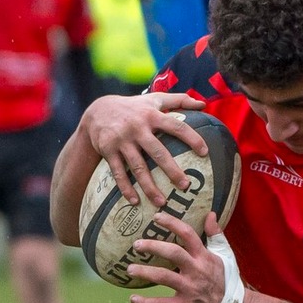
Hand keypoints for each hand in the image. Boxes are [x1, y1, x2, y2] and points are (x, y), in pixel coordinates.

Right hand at [79, 92, 207, 207]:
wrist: (97, 111)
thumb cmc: (133, 107)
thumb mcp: (154, 99)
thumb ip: (179, 100)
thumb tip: (203, 104)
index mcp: (152, 115)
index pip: (176, 127)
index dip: (192, 138)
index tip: (205, 153)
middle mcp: (137, 128)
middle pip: (157, 152)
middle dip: (172, 170)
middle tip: (185, 186)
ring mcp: (122, 140)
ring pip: (138, 167)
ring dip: (149, 186)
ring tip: (161, 203)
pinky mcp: (108, 151)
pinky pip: (119, 173)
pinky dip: (126, 188)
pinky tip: (135, 202)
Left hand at [126, 212, 227, 302]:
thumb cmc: (227, 278)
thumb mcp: (225, 254)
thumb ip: (216, 234)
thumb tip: (211, 214)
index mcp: (204, 256)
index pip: (187, 234)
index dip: (172, 223)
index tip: (156, 217)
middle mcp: (197, 270)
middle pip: (173, 253)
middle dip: (153, 246)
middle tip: (136, 244)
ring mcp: (190, 289)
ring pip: (164, 277)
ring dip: (144, 272)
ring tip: (129, 269)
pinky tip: (133, 299)